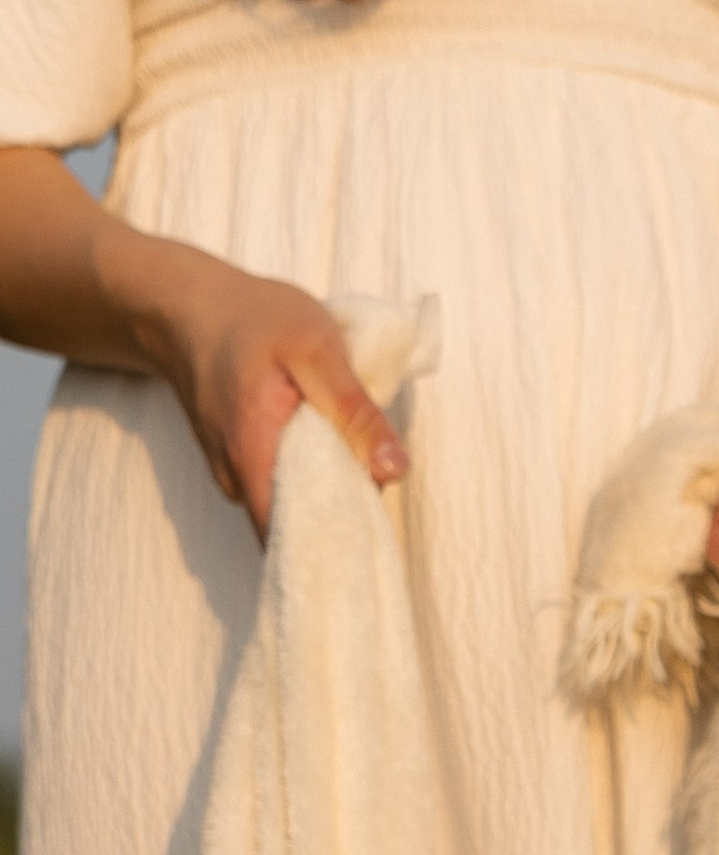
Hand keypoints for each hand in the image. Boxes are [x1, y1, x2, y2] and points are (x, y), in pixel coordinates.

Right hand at [150, 256, 406, 536]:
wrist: (187, 304)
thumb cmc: (251, 318)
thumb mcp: (315, 349)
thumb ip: (354, 411)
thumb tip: (395, 470)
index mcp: (253, 457)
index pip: (294, 541)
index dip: (335, 550)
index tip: (372, 544)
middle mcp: (235, 479)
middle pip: (299, 528)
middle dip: (342, 520)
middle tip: (376, 489)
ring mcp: (231, 474)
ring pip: (291, 507)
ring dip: (328, 494)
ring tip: (354, 461)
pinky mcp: (236, 464)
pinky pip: (279, 486)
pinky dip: (309, 476)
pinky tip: (326, 449)